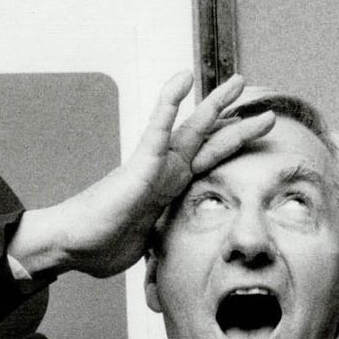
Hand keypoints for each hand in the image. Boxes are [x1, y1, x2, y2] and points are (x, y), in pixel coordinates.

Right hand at [17, 70, 275, 277]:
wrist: (73, 246)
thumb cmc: (100, 245)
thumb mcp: (148, 246)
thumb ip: (164, 242)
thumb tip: (172, 260)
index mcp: (169, 190)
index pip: (206, 164)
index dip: (229, 148)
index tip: (250, 135)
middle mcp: (165, 172)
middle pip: (209, 142)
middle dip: (237, 125)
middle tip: (265, 110)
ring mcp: (154, 164)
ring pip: (193, 127)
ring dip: (217, 105)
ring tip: (240, 82)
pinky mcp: (141, 163)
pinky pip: (159, 127)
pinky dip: (171, 101)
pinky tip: (184, 77)